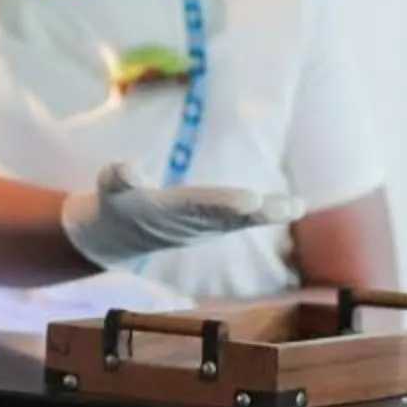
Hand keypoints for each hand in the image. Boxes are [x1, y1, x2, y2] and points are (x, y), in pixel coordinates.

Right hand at [59, 162, 301, 271]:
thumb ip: (119, 179)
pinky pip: (244, 219)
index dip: (224, 203)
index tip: (250, 200)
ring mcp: (204, 227)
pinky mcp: (213, 225)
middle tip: (285, 207)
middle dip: (256, 211)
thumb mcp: (109, 191)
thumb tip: (124, 166)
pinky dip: (268, 213)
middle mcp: (191, 224)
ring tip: (297, 206)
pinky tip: (296, 206)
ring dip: (269, 214)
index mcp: (167, 212)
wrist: (118, 240)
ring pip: (241, 220)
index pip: (198, 206)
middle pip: (228, 217)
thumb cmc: (114, 207)